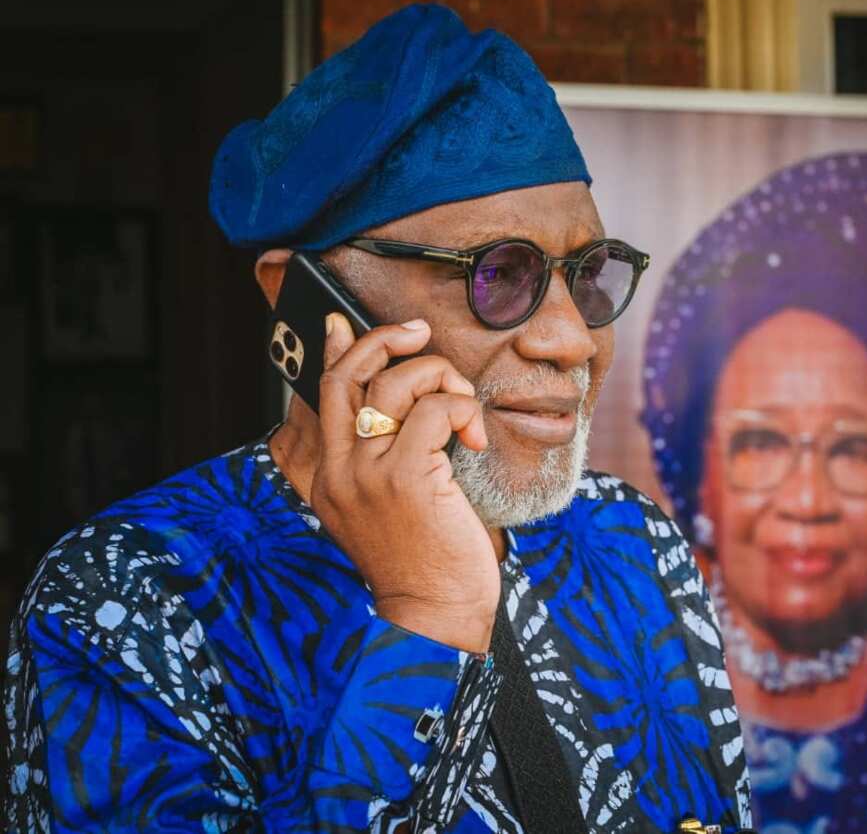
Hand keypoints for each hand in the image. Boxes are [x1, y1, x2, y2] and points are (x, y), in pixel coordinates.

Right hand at [309, 314, 498, 652]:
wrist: (434, 615)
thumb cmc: (425, 559)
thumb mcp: (389, 507)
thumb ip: (384, 458)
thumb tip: (404, 406)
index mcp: (329, 477)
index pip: (322, 396)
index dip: (333, 352)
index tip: (340, 323)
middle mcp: (339, 471)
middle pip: (348, 376)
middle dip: (383, 339)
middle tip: (418, 332)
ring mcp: (366, 473)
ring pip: (396, 384)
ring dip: (440, 378)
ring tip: (463, 409)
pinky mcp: (404, 477)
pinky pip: (434, 410)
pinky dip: (461, 409)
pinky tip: (473, 436)